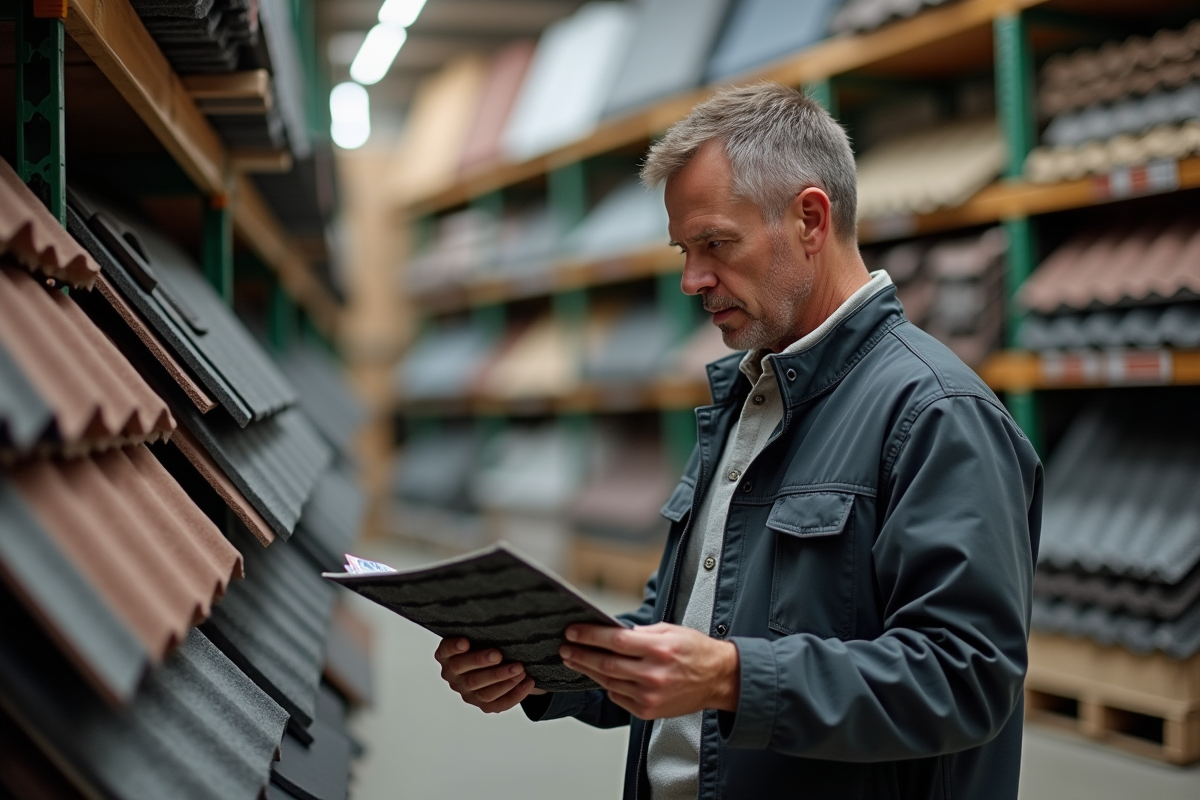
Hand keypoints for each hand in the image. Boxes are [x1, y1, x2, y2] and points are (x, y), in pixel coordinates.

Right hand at [433, 637, 545, 712]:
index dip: (453, 648)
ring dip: (503, 679)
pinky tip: (528, 682)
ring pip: (483, 692)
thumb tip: (504, 608)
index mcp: (447, 656)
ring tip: (520, 669)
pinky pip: (498, 704)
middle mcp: (454, 676)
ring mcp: (468, 693)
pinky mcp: (483, 705)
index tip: (465, 641)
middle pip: (466, 673)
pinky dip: (515, 694)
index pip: (445, 652)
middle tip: (499, 654)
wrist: (498, 661)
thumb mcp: (481, 632)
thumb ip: (483, 626)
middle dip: (483, 663)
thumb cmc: (487, 640)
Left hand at [559, 622, 738, 719]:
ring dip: (588, 671)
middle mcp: (653, 674)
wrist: (718, 680)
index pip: (614, 640)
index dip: (589, 635)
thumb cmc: (696, 651)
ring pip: (608, 682)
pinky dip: (608, 686)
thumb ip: (641, 633)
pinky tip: (600, 676)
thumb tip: (613, 632)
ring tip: (574, 661)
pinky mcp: (648, 711)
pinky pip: (618, 697)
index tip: (572, 631)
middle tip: (564, 648)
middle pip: (606, 663)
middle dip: (580, 655)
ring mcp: (650, 695)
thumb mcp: (671, 631)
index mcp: (659, 649)